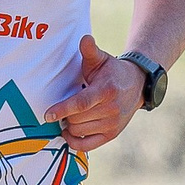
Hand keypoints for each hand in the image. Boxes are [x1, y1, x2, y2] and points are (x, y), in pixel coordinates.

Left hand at [42, 34, 148, 152]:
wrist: (136, 85)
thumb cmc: (111, 71)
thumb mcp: (101, 59)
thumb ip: (90, 50)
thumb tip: (85, 39)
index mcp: (106, 91)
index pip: (81, 104)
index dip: (62, 110)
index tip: (47, 114)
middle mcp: (111, 110)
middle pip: (76, 119)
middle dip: (65, 115)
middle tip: (62, 107)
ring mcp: (112, 124)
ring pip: (79, 131)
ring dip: (69, 125)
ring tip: (70, 115)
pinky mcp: (112, 135)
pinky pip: (87, 145)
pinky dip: (74, 141)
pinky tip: (69, 131)